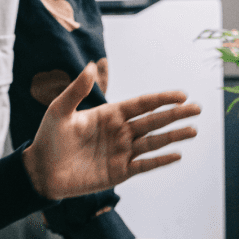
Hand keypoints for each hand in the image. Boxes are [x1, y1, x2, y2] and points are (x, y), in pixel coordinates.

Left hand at [20, 63, 199, 199]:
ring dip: (173, 136)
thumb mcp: (59, 110)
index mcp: (108, 115)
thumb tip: (89, 65)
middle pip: (153, 121)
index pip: (141, 104)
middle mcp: (119, 132)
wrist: (40, 171)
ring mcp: (121, 153)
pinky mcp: (119, 173)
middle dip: (175, 115)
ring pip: (153, 142)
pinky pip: (144, 165)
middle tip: (198, 108)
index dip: (161, 99)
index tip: (181, 94)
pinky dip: (160, 160)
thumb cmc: (48, 139)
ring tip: (193, 130)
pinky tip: (176, 154)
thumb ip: (76, 90)